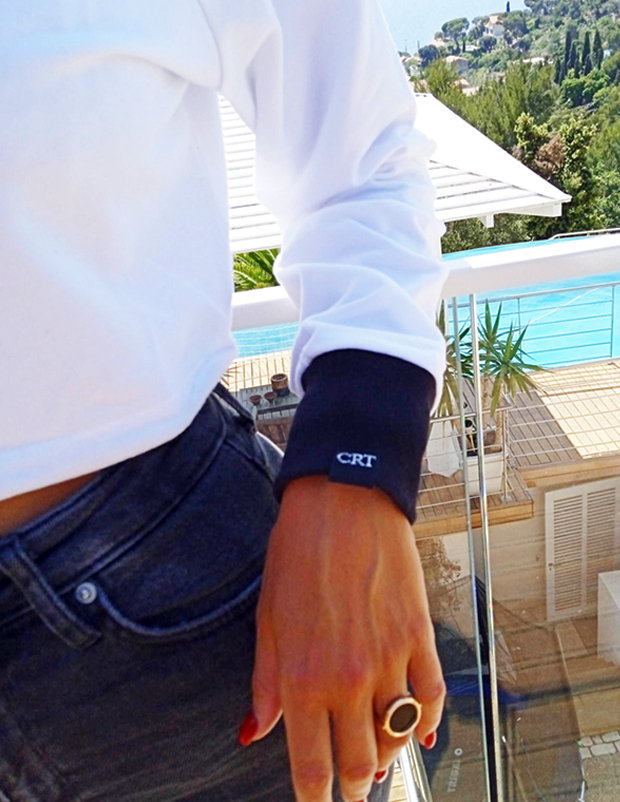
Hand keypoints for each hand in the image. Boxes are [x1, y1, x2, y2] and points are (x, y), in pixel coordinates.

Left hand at [241, 476, 445, 801]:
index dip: (316, 799)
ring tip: (378, 762)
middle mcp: (348, 678)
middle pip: (360, 765)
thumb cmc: (299, 552)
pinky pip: (433, 698)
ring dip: (388, 760)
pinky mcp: (418, 637)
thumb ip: (265, 682)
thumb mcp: (267, 618)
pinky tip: (421, 734)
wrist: (343, 502)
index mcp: (302, 677)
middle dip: (354, 789)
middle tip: (350, 791)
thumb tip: (253, 732)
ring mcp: (389, 659)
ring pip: (397, 739)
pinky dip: (430, 725)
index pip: (312, 767)